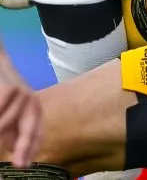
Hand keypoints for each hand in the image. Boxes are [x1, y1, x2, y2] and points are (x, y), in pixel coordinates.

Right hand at [0, 53, 41, 167]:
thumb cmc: (3, 95)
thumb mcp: (9, 114)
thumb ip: (12, 131)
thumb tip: (16, 151)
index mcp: (34, 112)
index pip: (36, 134)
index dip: (31, 150)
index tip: (24, 166)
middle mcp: (32, 104)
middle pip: (30, 130)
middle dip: (24, 148)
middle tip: (18, 164)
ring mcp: (24, 95)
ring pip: (5, 124)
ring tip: (0, 119)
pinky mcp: (11, 89)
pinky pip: (0, 110)